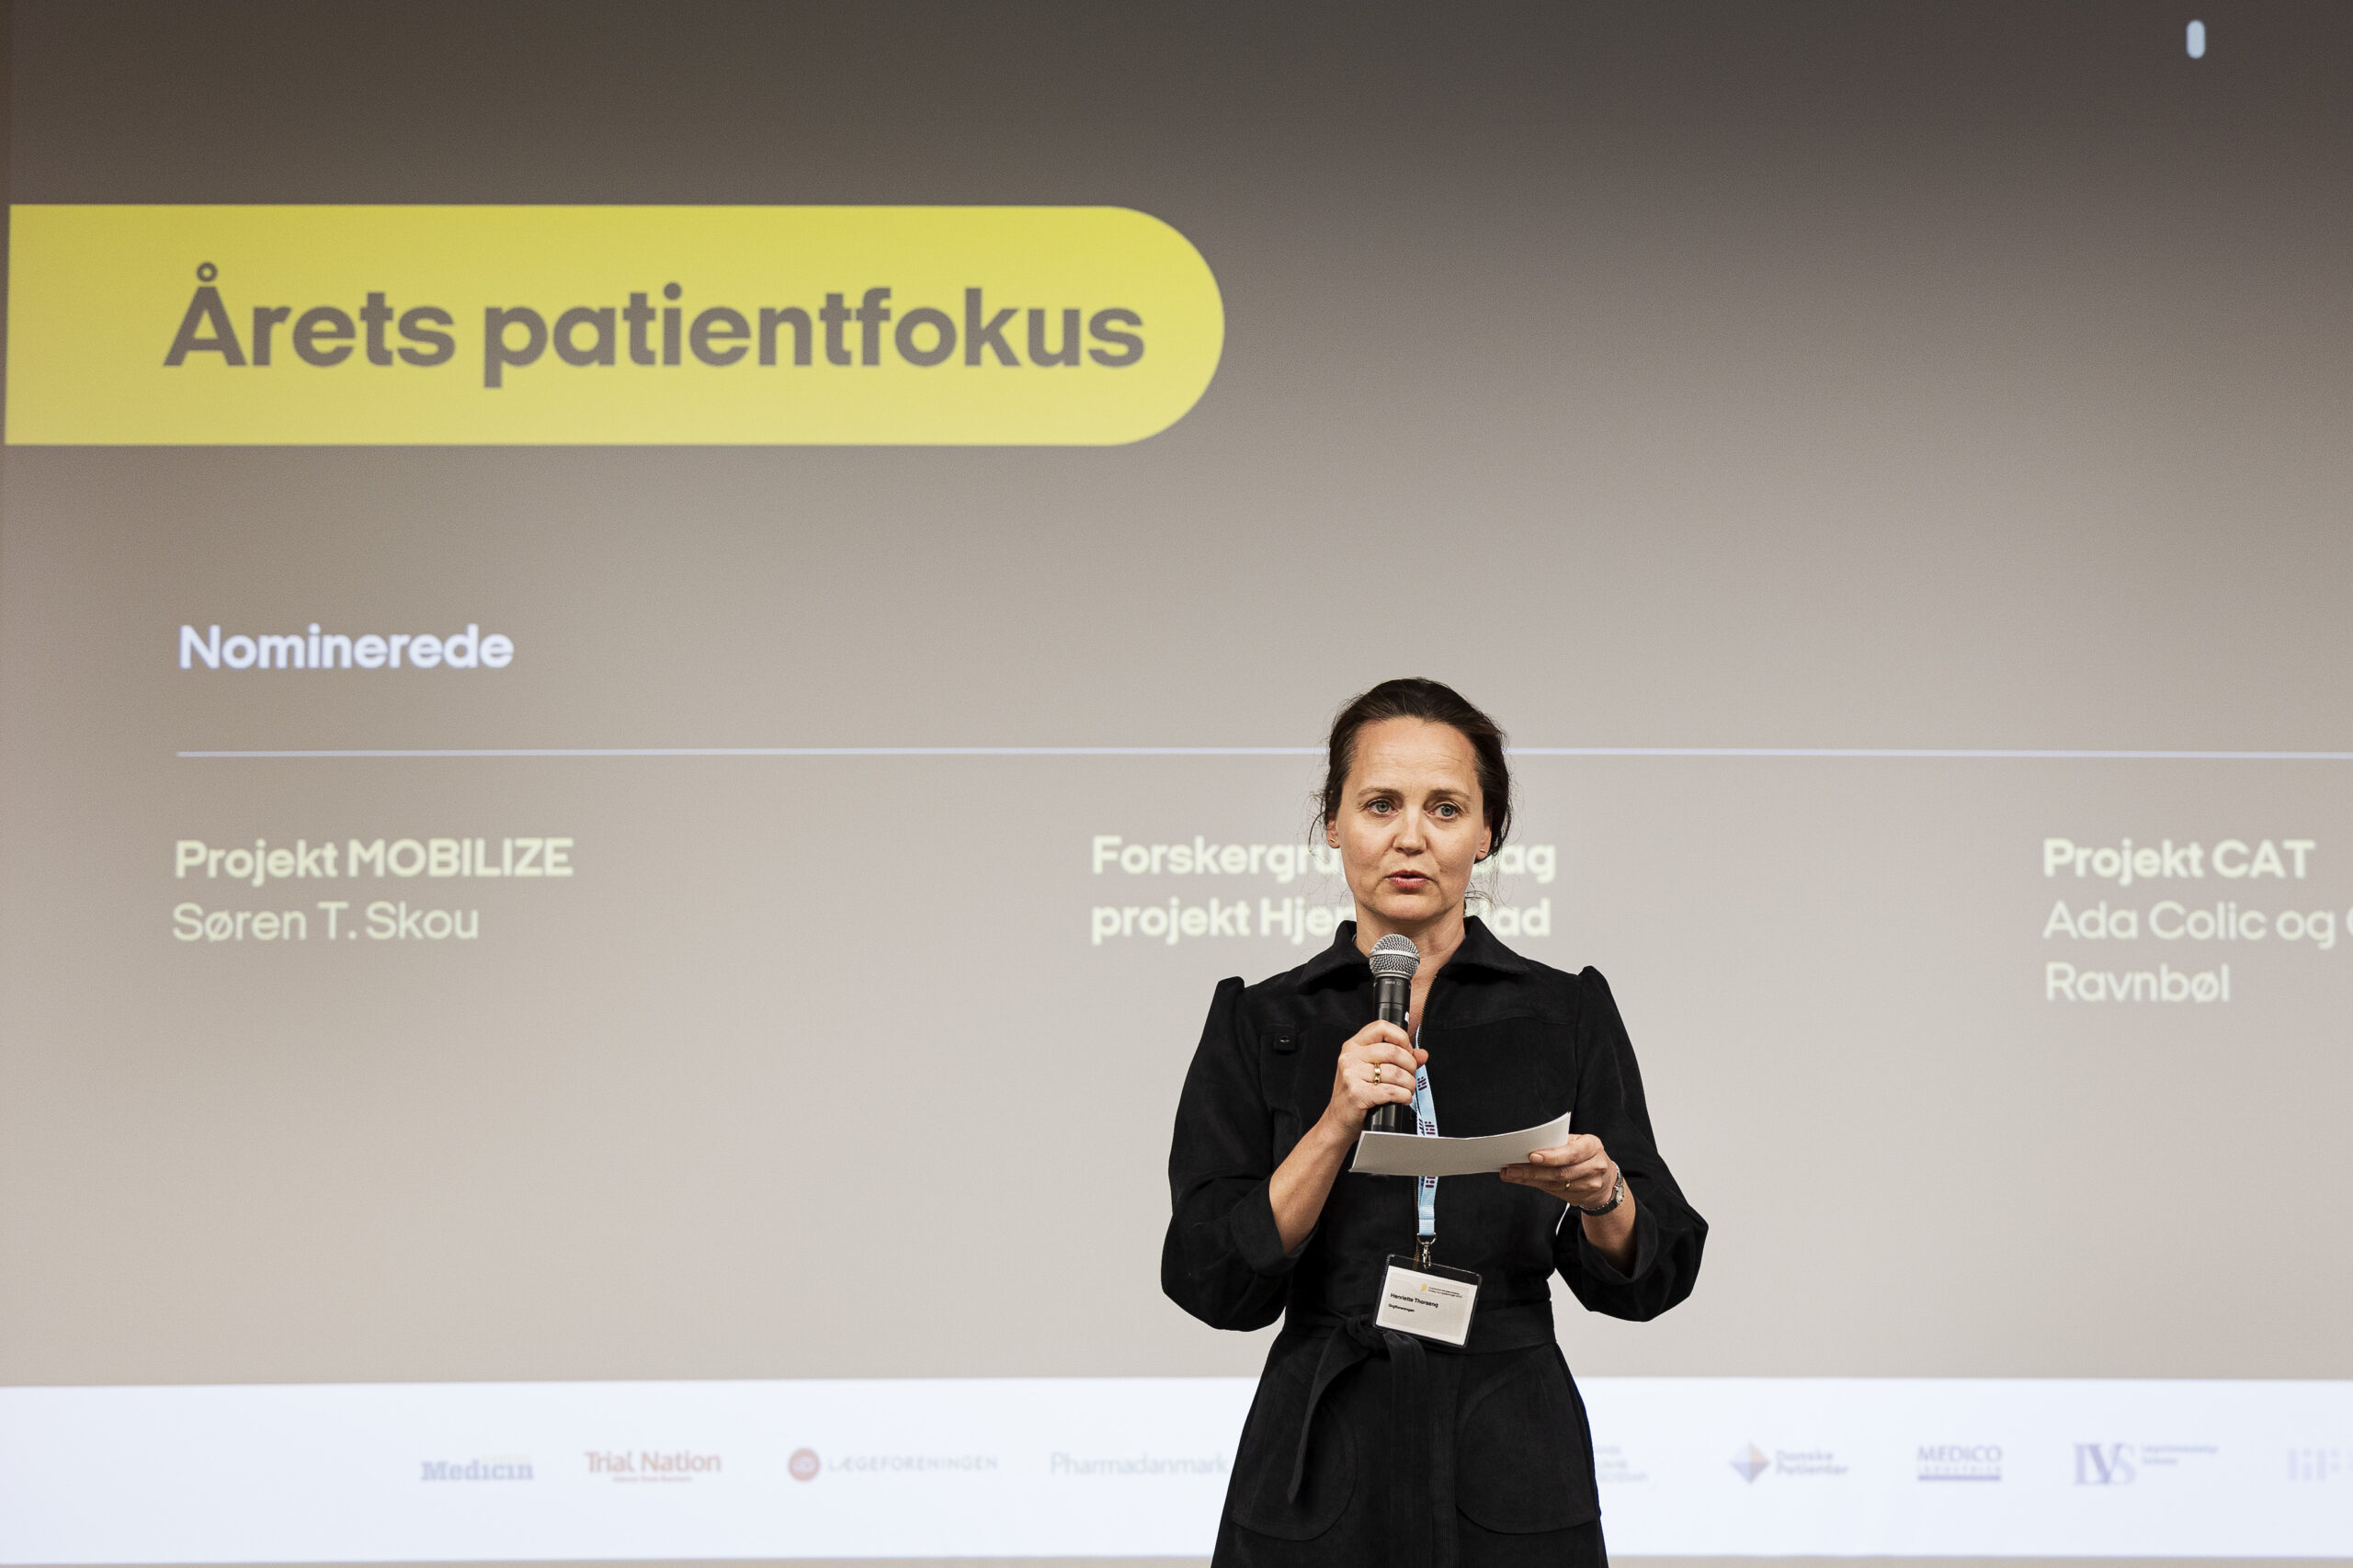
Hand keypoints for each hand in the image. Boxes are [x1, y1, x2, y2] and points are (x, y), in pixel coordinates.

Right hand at [1317, 1019, 1425, 1132]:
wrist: (1338, 1121)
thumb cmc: (1356, 1095)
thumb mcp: (1373, 1071)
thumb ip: (1398, 1059)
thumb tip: (1422, 1054)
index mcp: (1354, 1046)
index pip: (1381, 1027)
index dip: (1401, 1038)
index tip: (1407, 1051)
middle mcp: (1350, 1057)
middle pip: (1393, 1051)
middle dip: (1410, 1065)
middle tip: (1410, 1075)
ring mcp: (1352, 1074)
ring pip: (1395, 1073)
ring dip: (1409, 1084)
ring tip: (1407, 1090)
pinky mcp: (1357, 1093)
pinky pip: (1391, 1091)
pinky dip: (1403, 1096)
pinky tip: (1403, 1098)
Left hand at [1501, 1134, 1618, 1208]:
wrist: (1605, 1179)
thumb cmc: (1585, 1155)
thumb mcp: (1577, 1143)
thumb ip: (1558, 1145)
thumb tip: (1527, 1147)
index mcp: (1592, 1146)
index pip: (1572, 1153)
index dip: (1552, 1156)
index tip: (1532, 1156)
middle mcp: (1595, 1166)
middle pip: (1561, 1172)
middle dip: (1533, 1170)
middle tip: (1512, 1168)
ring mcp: (1590, 1183)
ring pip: (1556, 1183)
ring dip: (1530, 1178)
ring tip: (1511, 1173)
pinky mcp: (1581, 1196)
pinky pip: (1555, 1191)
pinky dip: (1536, 1184)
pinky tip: (1522, 1179)